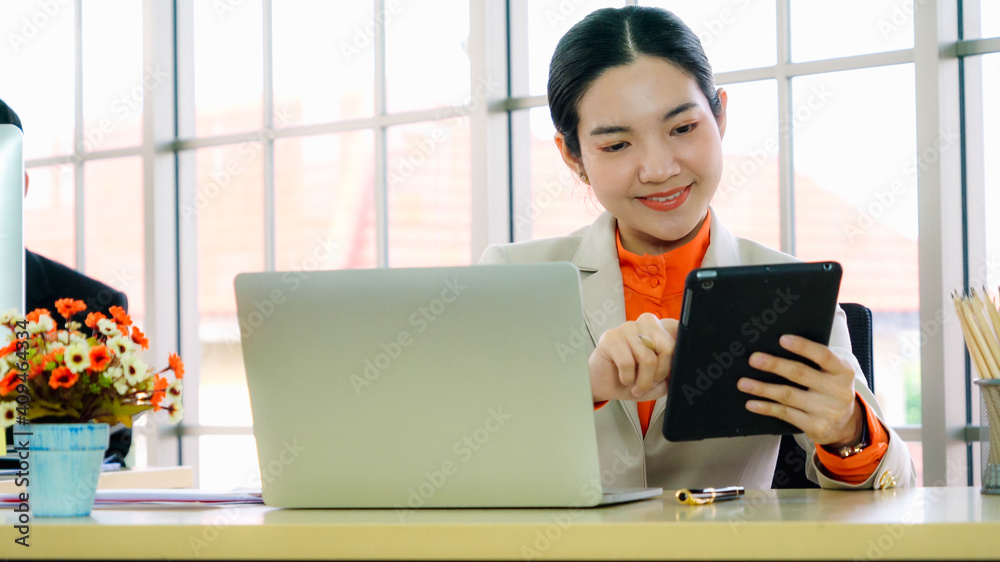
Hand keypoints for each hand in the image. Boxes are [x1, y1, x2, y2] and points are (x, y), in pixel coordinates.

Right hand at [589, 313, 677, 402]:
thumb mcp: (658, 381)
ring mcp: (628, 327)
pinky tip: (624, 379)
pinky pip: (627, 363)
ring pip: (647, 358)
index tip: (676, 369)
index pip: (680, 332)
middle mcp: (646, 323)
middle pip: (667, 347)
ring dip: (643, 381)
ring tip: (637, 387)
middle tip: (652, 384)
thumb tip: (682, 374)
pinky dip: (627, 378)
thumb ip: (672, 375)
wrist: (603, 384)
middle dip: (661, 373)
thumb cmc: (631, 378)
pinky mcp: (611, 337)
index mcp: (661, 329)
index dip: (681, 353)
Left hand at [736, 335, 863, 446]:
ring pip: (788, 395)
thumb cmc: (831, 389)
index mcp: (843, 371)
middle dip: (775, 365)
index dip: (803, 346)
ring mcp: (827, 411)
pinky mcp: (816, 427)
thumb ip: (815, 361)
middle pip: (801, 374)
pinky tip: (751, 403)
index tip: (782, 339)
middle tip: (753, 359)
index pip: (823, 355)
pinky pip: (786, 414)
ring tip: (743, 383)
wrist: (846, 425)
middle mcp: (838, 391)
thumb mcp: (833, 373)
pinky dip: (766, 408)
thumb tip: (777, 346)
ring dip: (763, 388)